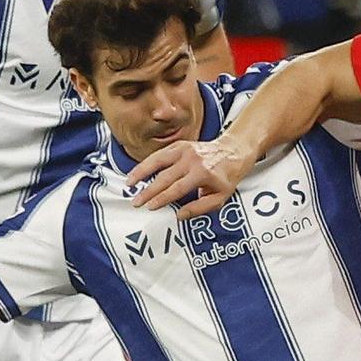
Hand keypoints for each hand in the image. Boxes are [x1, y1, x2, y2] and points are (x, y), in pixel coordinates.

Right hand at [126, 135, 253, 217]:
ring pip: (157, 161)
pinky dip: (146, 163)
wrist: (232, 152)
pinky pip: (159, 155)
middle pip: (164, 177)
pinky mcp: (179, 145)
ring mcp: (184, 150)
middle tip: (136, 202)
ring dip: (141, 173)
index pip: (177, 188)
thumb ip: (200, 208)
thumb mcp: (219, 197)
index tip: (150, 207)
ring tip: (129, 184)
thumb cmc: (225, 178)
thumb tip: (179, 215)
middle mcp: (192, 160)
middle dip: (148, 191)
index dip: (162, 198)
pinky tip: (137, 173)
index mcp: (203, 173)